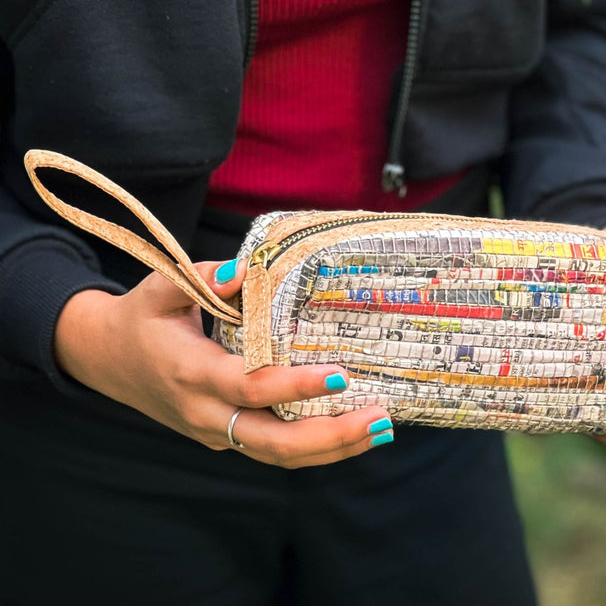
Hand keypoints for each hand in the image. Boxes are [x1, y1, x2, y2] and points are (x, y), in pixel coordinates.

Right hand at [54, 260, 392, 467]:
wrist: (107, 359)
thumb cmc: (141, 318)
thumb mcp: (160, 287)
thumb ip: (201, 275)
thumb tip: (248, 268)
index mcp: (192, 372)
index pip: (250, 388)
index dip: (295, 387)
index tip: (339, 375)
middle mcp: (205, 413)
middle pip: (272, 442)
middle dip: (330, 437)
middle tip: (379, 420)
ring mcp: (214, 431)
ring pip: (276, 455)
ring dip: (331, 450)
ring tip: (379, 431)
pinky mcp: (223, 435)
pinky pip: (270, 449)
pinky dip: (312, 448)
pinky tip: (348, 432)